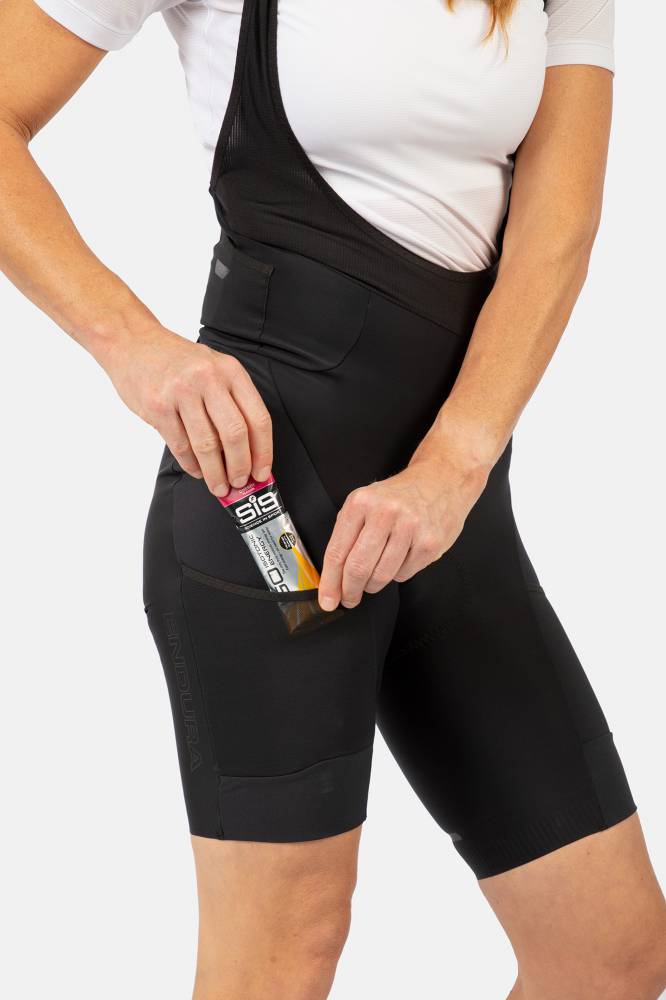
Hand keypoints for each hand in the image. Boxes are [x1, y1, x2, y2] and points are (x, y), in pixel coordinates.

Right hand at [101, 323, 271, 494]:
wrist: (133, 342)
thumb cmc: (176, 360)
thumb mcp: (213, 367)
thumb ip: (232, 402)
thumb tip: (247, 450)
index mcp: (231, 370)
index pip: (258, 418)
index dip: (263, 451)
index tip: (262, 472)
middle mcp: (209, 379)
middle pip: (235, 434)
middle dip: (240, 467)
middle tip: (240, 483)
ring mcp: (182, 392)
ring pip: (207, 444)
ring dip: (215, 472)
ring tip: (218, 485)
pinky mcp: (158, 406)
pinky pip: (180, 445)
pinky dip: (191, 464)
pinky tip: (197, 470)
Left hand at [317, 452, 489, 611]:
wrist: (441, 480)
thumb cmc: (400, 496)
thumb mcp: (366, 503)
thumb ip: (347, 535)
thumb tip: (332, 576)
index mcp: (361, 503)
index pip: (337, 551)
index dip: (330, 582)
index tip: (328, 600)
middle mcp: (384, 513)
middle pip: (358, 568)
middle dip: (350, 591)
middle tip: (349, 599)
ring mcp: (409, 528)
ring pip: (381, 576)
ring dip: (373, 585)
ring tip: (374, 577)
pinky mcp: (429, 543)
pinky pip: (404, 574)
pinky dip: (398, 573)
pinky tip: (401, 557)